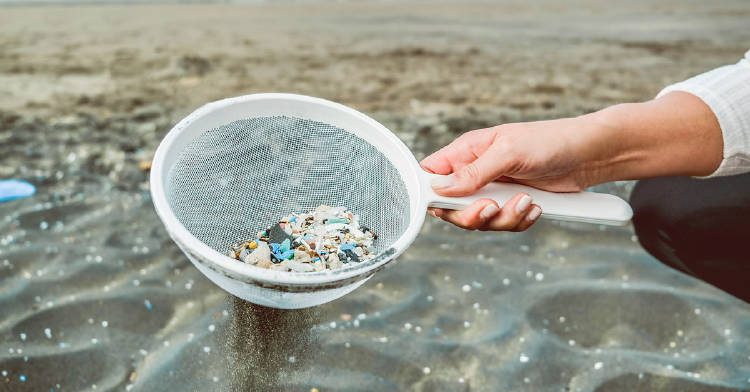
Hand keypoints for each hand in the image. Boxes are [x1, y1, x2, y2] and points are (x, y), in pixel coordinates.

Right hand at [420, 116, 597, 230]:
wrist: (589, 155)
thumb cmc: (550, 141)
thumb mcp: (508, 152)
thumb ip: (473, 172)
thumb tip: (440, 188)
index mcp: (466, 152)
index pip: (431, 175)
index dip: (430, 193)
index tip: (444, 204)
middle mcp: (475, 173)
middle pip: (450, 207)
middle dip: (470, 215)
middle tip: (491, 208)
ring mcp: (494, 191)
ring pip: (479, 221)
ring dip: (502, 219)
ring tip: (527, 202)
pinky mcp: (512, 205)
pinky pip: (503, 224)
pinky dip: (519, 221)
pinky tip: (535, 208)